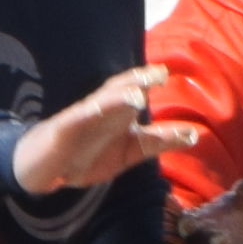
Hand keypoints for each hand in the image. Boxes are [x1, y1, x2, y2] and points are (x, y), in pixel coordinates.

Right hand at [13, 66, 172, 204]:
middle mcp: (102, 110)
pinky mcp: (64, 131)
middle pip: (120, 89)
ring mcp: (82, 119)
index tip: (167, 72)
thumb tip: (194, 135)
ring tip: (137, 94)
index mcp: (119, 113)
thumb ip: (159, 141)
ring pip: (100, 102)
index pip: (135, 91)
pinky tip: (96, 110)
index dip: (149, 80)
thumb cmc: (90, 155)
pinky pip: (76, 120)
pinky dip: (88, 114)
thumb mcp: (131, 151)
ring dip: (117, 95)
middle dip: (138, 79)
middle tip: (159, 73)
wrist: (48, 171)